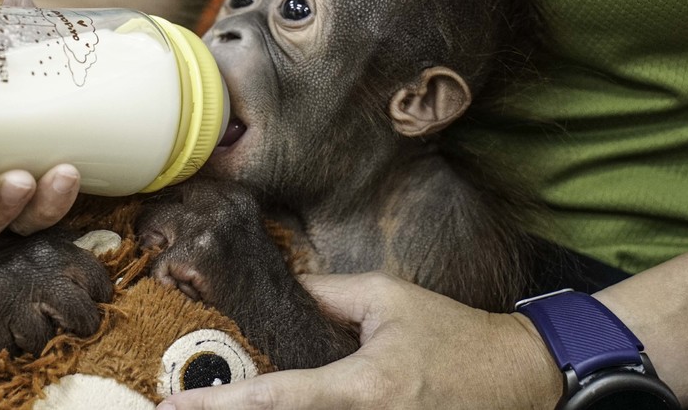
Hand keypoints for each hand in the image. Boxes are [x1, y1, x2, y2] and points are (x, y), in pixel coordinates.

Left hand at [155, 272, 562, 409]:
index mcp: (364, 386)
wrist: (512, 378)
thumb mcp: (387, 298)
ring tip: (209, 408)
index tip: (175, 405)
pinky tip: (265, 409)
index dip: (222, 405)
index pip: (279, 399)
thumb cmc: (451, 334)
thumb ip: (328, 293)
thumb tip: (284, 288)